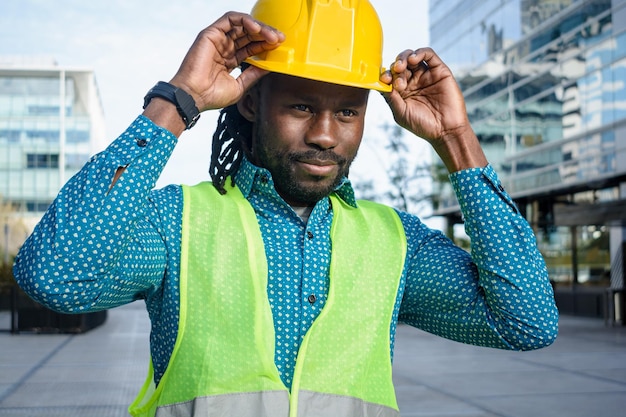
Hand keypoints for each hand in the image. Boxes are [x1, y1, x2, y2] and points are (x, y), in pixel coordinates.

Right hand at [170, 12, 284, 110]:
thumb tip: (269, 67)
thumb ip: (253, 74)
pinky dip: (245, 20)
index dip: (266, 45)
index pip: (251, 47)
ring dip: (259, 28)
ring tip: (271, 36)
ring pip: (242, 25)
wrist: (195, 97)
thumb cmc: (212, 96)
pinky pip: (230, 19)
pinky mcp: (211, 33)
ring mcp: (217, 40)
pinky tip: (256, 29)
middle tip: (280, 39)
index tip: (280, 47)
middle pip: (249, 35)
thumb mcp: (240, 86)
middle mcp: (224, 48)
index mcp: (230, 59)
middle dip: (266, 35)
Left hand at [380, 48, 486, 170]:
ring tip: (401, 66)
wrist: (446, 130)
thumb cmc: (423, 125)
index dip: (385, 75)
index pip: (390, 77)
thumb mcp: (401, 113)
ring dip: (403, 57)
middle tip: (396, 73)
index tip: (385, 80)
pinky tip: (413, 59)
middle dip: (395, 67)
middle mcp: (413, 82)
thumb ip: (391, 98)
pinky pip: (429, 54)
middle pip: (399, 65)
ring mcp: (425, 75)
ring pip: (411, 57)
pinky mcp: (439, 70)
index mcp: (402, 92)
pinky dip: (419, 52)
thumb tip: (380, 83)